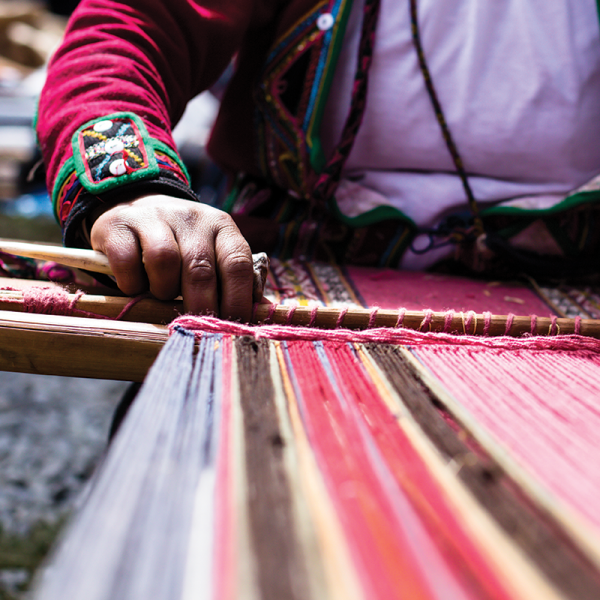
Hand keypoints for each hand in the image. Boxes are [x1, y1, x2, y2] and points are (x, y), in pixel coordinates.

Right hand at [90, 195, 253, 319]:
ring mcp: (154, 217)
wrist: (136, 206)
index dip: (237, 300)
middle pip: (201, 269)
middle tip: (197, 327)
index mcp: (222, 227)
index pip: (237, 264)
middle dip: (201, 306)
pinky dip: (132, 283)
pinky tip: (136, 285)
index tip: (233, 327)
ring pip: (164, 262)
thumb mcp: (212, 253)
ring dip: (163, 290)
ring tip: (162, 294)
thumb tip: (258, 315)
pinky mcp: (119, 225)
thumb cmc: (182, 245)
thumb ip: (232, 280)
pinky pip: (128, 262)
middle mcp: (192, 217)